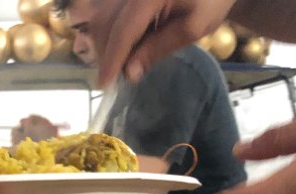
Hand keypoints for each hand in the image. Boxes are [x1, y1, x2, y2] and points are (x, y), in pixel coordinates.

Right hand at [92, 0, 236, 85]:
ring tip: (118, 61)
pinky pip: (109, 8)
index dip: (112, 58)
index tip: (104, 83)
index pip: (123, 30)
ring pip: (102, 14)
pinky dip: (110, 29)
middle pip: (106, 22)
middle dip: (106, 52)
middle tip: (114, 76)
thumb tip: (129, 73)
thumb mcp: (192, 27)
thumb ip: (158, 48)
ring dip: (105, 41)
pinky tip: (122, 44)